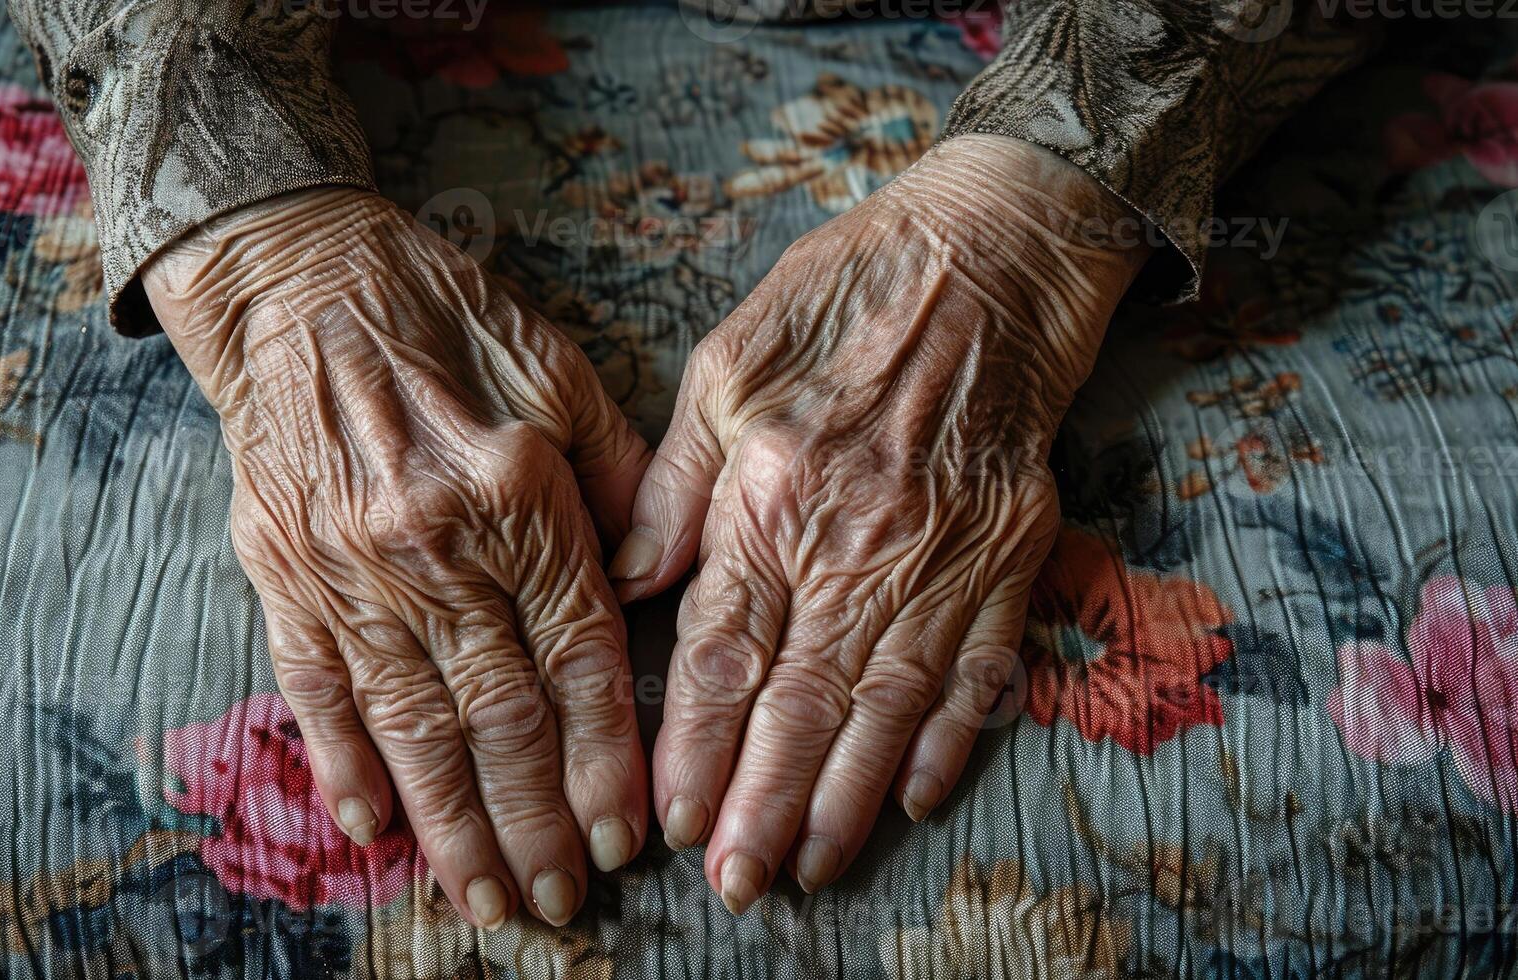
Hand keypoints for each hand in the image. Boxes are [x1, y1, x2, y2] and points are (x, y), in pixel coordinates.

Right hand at [143, 187, 653, 928]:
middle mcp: (432, 546)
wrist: (297, 278)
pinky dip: (341, 761)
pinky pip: (314, 685)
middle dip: (536, 822)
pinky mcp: (282, 572)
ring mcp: (348, 567)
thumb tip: (653, 575)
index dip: (603, 758)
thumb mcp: (554, 368)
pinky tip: (372, 828)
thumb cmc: (442, 315)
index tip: (625, 835)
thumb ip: (616, 472)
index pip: (574, 658)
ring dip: (451, 823)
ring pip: (411, 723)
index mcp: (513, 495)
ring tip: (485, 899)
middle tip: (564, 904)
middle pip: (498, 714)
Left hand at [610, 136, 1150, 909]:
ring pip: (888, 703)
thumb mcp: (724, 363)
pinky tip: (914, 796)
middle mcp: (859, 540)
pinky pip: (980, 664)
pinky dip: (950, 737)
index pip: (726, 654)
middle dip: (766, 804)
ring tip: (813, 865)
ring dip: (847, 795)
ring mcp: (943, 552)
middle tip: (738, 884)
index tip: (674, 819)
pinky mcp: (1010, 549)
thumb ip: (675, 484)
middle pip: (803, 701)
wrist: (991, 252)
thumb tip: (630, 580)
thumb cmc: (842, 298)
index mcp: (775, 494)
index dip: (698, 749)